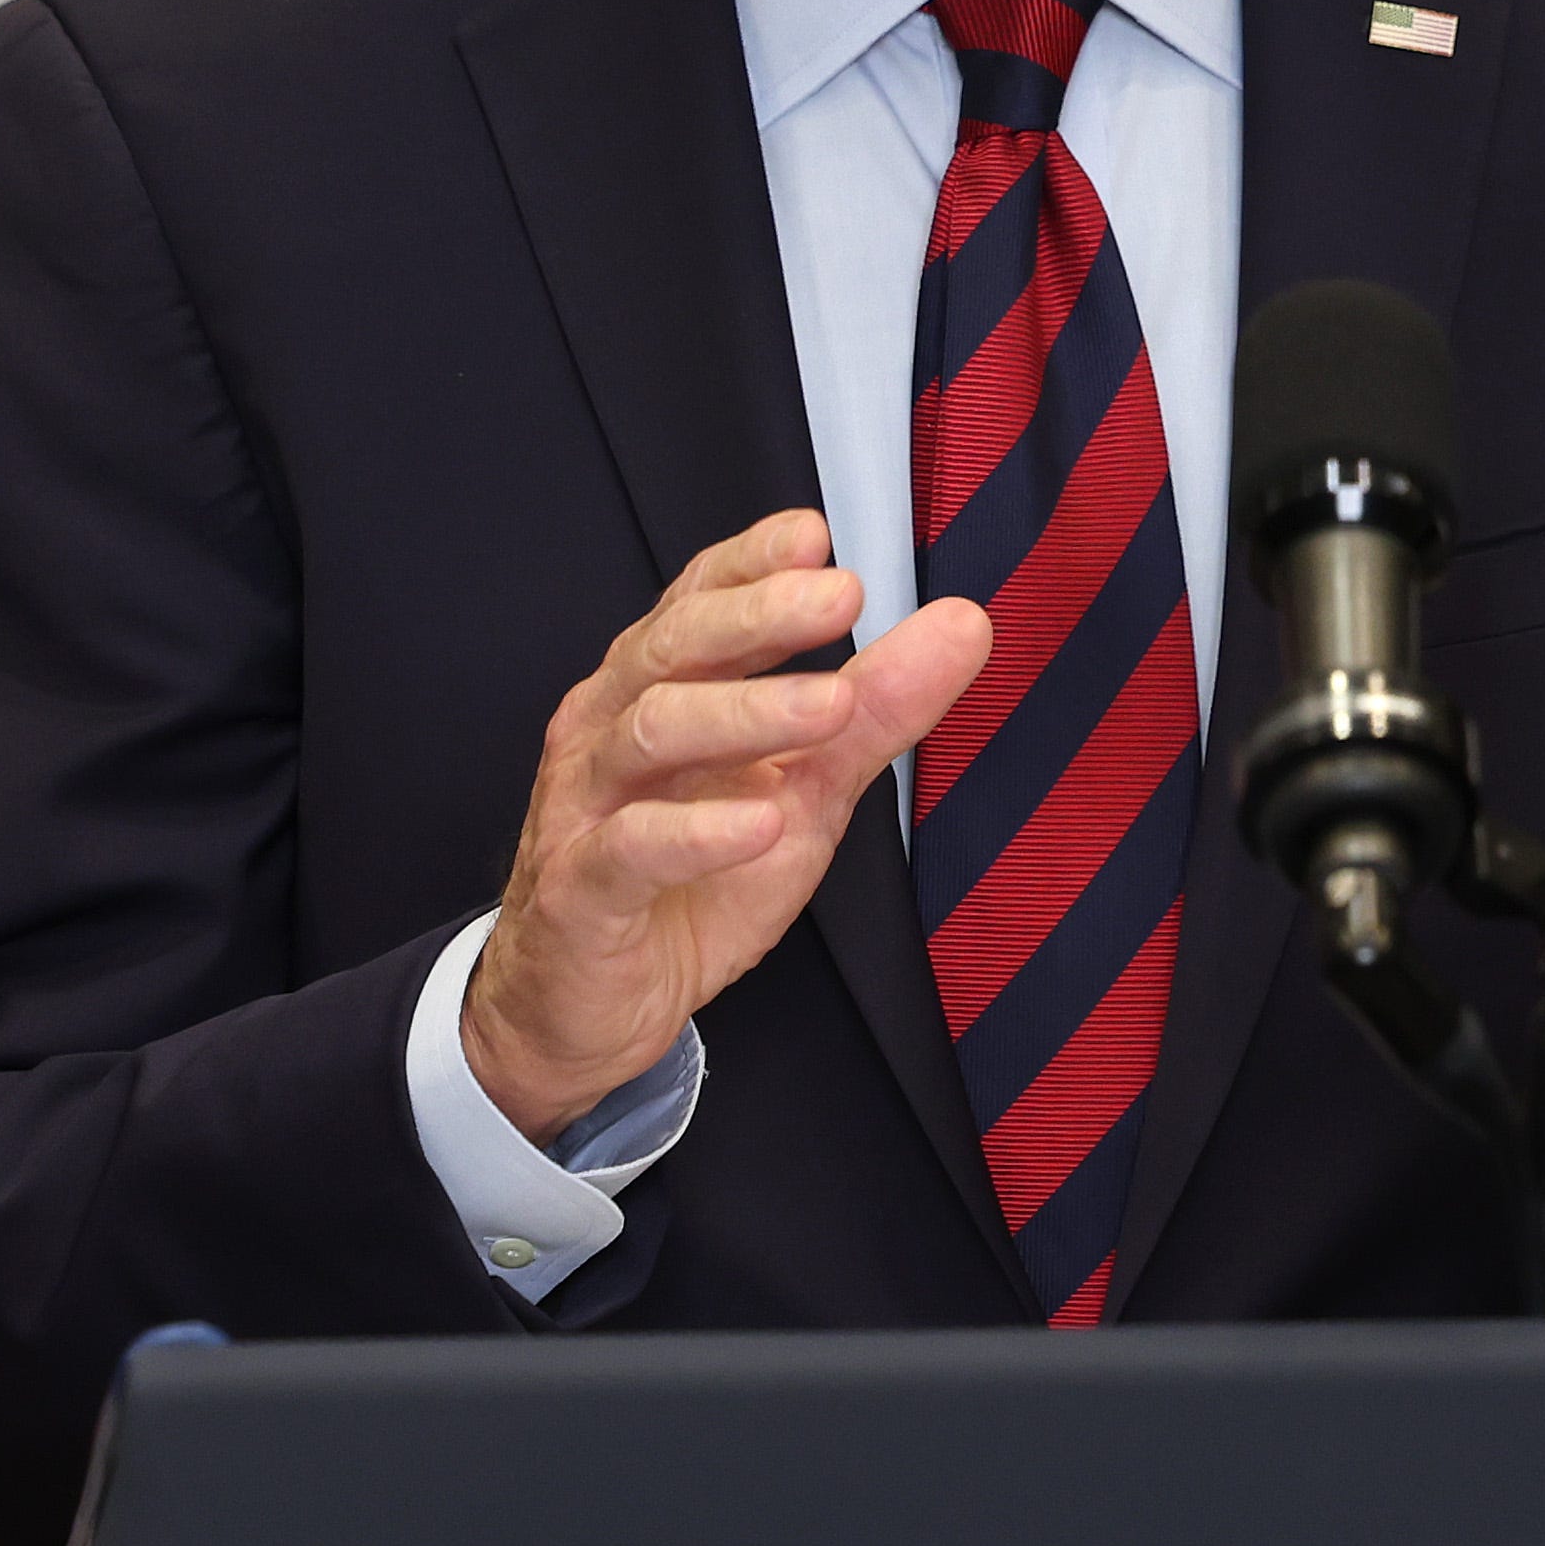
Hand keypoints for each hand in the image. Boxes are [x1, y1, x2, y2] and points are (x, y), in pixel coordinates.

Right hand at [461, 512, 989, 1142]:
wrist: (586, 1009)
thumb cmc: (689, 882)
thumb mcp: (802, 790)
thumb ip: (875, 709)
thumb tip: (963, 623)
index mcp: (658, 689)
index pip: (697, 600)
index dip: (751, 563)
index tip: (817, 536)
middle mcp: (610, 729)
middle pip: (672, 647)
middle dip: (758, 615)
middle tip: (842, 596)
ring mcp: (587, 807)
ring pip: (650, 732)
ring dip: (746, 713)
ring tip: (830, 704)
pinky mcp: (581, 892)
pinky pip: (631, 849)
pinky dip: (698, 832)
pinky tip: (763, 820)